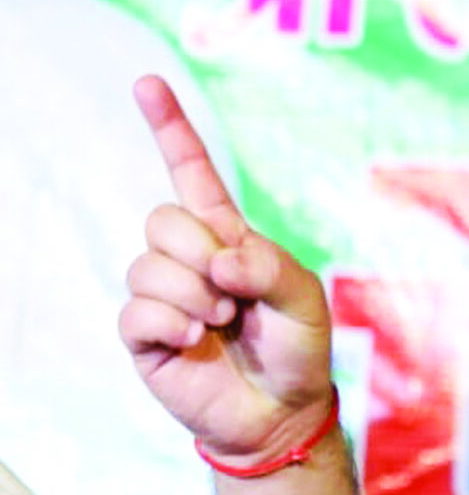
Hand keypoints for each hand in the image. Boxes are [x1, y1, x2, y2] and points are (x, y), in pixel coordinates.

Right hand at [118, 75, 334, 465]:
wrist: (282, 411)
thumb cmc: (297, 350)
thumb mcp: (304, 299)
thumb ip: (270, 267)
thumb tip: (220, 260)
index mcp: (228, 237)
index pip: (192, 173)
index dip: (171, 129)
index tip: (147, 83)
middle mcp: (189, 259)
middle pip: (163, 218)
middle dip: (201, 252)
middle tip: (234, 293)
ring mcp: (163, 295)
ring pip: (148, 265)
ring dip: (194, 295)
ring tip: (223, 322)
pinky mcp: (144, 334)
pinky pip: (137, 310)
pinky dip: (172, 324)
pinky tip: (195, 340)